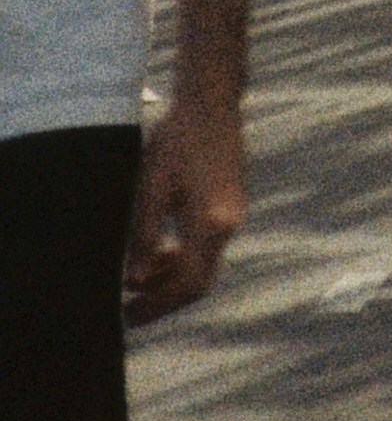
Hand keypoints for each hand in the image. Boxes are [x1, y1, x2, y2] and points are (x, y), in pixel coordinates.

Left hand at [124, 100, 244, 324]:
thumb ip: (146, 237)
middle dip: (164, 298)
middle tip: (130, 309)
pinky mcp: (230, 206)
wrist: (210, 104)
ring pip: (203, 265)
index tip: (129, 315)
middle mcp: (229, 224)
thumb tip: (136, 281)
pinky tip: (159, 252)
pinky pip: (207, 246)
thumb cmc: (177, 141)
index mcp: (212, 222)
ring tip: (137, 281)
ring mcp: (233, 215)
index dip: (158, 304)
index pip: (187, 283)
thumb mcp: (152, 188)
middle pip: (199, 281)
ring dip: (172, 279)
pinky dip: (183, 259)